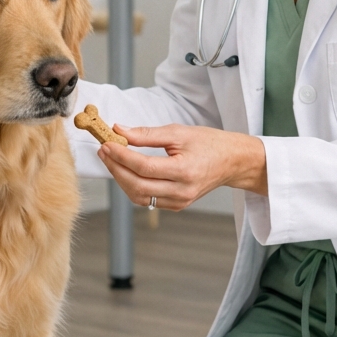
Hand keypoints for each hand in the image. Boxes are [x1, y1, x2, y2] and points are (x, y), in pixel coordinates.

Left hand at [96, 124, 267, 210]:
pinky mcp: (176, 205)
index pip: (143, 167)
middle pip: (137, 185)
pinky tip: (127, 171)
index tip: (107, 144)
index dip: (121, 156)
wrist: (232, 162)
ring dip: (121, 179)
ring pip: (139, 196)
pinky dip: (133, 186)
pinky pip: (147, 200)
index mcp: (184, 171)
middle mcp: (181, 191)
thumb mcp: (179, 132)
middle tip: (104, 151)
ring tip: (112, 160)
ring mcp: (179, 202)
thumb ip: (147, 134)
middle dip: (116, 169)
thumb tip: (120, 131)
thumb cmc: (209, 144)